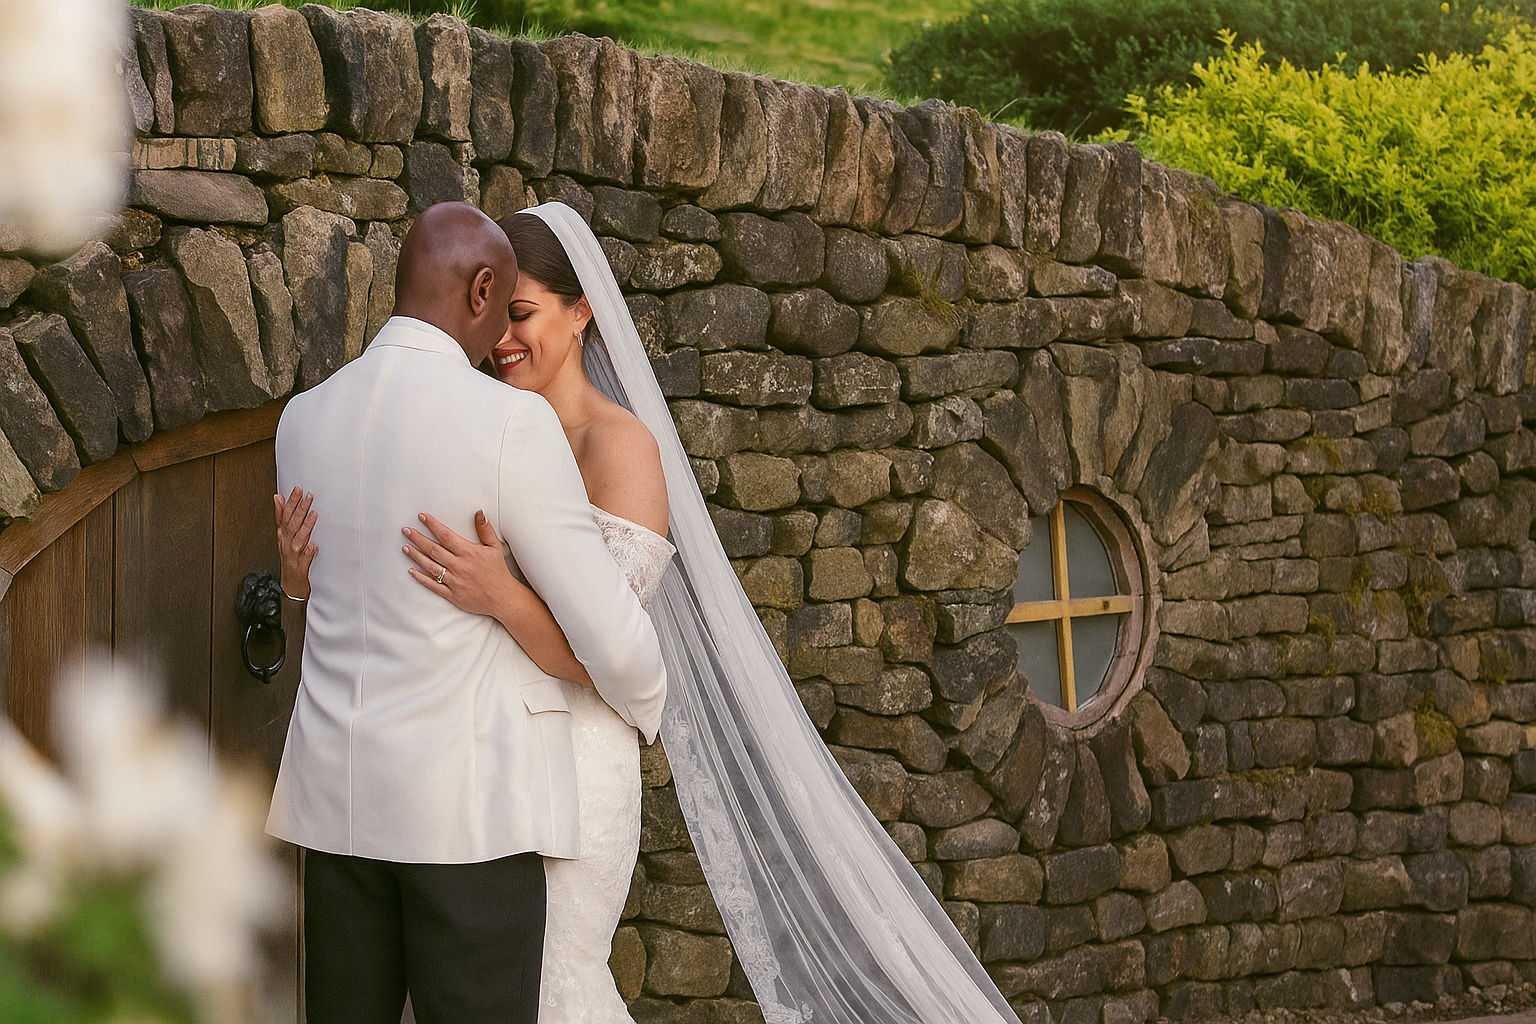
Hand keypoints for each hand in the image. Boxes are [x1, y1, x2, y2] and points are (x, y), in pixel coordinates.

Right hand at [273, 486, 317, 599]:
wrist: (290, 585)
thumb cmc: (291, 559)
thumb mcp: (285, 537)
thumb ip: (283, 517)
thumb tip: (278, 498)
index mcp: (283, 536)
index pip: (284, 516)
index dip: (290, 502)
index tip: (297, 489)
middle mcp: (286, 544)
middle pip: (291, 524)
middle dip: (299, 509)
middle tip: (308, 496)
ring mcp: (292, 556)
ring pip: (298, 539)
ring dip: (305, 527)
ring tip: (313, 515)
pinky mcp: (300, 568)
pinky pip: (304, 560)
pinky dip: (309, 552)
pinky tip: (314, 545)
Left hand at [402, 510, 523, 618]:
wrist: (503, 598)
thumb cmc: (498, 571)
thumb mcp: (495, 547)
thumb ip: (485, 529)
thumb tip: (479, 512)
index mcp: (469, 552)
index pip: (446, 535)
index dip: (432, 525)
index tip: (422, 517)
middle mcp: (459, 566)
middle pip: (434, 549)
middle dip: (418, 539)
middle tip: (405, 530)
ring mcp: (454, 581)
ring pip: (430, 566)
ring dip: (416, 556)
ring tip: (405, 547)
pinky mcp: (452, 594)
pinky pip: (433, 585)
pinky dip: (421, 578)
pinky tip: (411, 571)